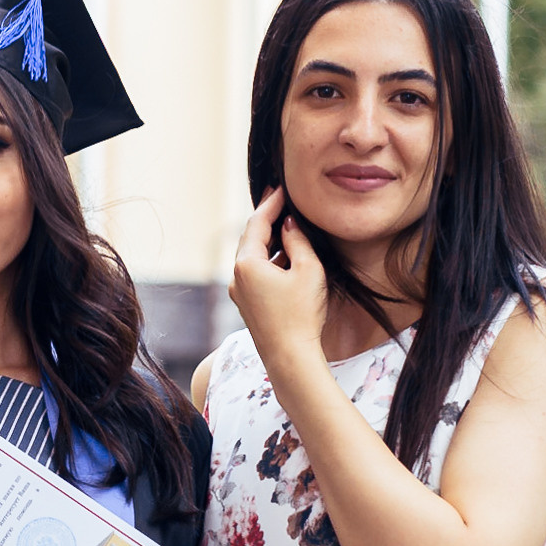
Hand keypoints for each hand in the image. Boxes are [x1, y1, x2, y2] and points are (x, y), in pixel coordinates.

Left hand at [228, 185, 329, 371]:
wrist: (290, 358)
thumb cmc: (301, 315)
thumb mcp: (307, 270)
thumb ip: (297, 241)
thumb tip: (289, 224)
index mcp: (247, 264)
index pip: (257, 223)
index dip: (271, 203)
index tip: (281, 187)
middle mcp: (237, 277)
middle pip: (250, 239)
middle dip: (266, 219)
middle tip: (279, 199)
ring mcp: (240, 292)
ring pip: (252, 257)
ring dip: (269, 241)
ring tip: (287, 225)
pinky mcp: (248, 305)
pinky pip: (255, 273)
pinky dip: (269, 260)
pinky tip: (286, 257)